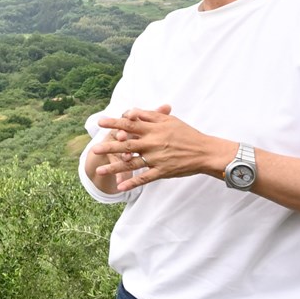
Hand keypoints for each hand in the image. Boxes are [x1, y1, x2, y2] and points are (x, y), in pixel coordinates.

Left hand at [91, 104, 231, 191]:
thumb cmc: (187, 134)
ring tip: (99, 171)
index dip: (114, 123)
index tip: (100, 122)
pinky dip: (132, 182)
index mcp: (154, 129)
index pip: (130, 124)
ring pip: (132, 163)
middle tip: (94, 150)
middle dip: (109, 147)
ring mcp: (157, 159)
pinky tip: (120, 187)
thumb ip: (149, 115)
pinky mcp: (162, 171)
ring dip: (115, 167)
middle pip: (127, 144)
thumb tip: (130, 111)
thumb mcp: (169, 120)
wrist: (205, 151)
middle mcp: (153, 143)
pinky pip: (144, 178)